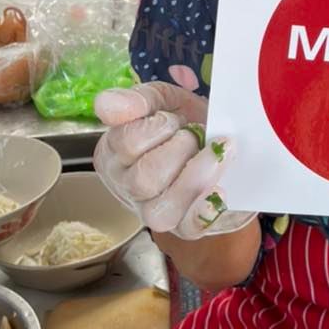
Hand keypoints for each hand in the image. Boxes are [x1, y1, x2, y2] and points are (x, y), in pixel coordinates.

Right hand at [93, 83, 254, 240]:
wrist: (224, 143)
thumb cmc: (186, 123)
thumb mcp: (163, 101)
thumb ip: (137, 100)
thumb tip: (104, 104)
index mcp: (113, 155)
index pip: (126, 143)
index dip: (158, 127)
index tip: (175, 119)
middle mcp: (127, 188)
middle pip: (143, 179)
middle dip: (179, 150)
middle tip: (196, 135)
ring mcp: (154, 212)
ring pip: (161, 211)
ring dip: (194, 178)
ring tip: (217, 154)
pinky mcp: (186, 227)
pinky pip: (189, 228)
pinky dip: (204, 209)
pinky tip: (220, 189)